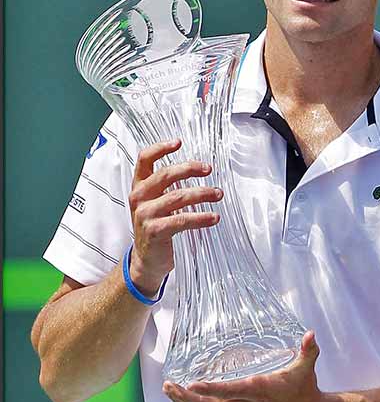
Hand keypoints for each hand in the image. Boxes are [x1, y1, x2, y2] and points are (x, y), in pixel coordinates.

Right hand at [126, 139, 221, 296]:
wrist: (147, 260)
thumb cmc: (157, 226)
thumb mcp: (157, 203)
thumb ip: (168, 186)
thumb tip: (198, 168)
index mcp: (139, 187)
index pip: (144, 160)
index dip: (160, 148)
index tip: (179, 142)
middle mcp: (139, 198)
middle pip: (164, 175)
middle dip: (189, 169)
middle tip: (209, 169)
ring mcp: (145, 215)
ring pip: (177, 196)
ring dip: (202, 193)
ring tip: (219, 194)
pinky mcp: (154, 231)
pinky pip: (182, 220)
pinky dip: (201, 218)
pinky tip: (214, 217)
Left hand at [164, 332, 335, 401]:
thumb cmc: (304, 389)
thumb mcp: (306, 368)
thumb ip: (308, 350)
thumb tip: (310, 333)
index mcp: (259, 390)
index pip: (230, 391)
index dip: (211, 389)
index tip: (191, 383)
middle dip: (186, 397)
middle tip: (168, 385)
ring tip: (169, 390)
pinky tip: (185, 396)